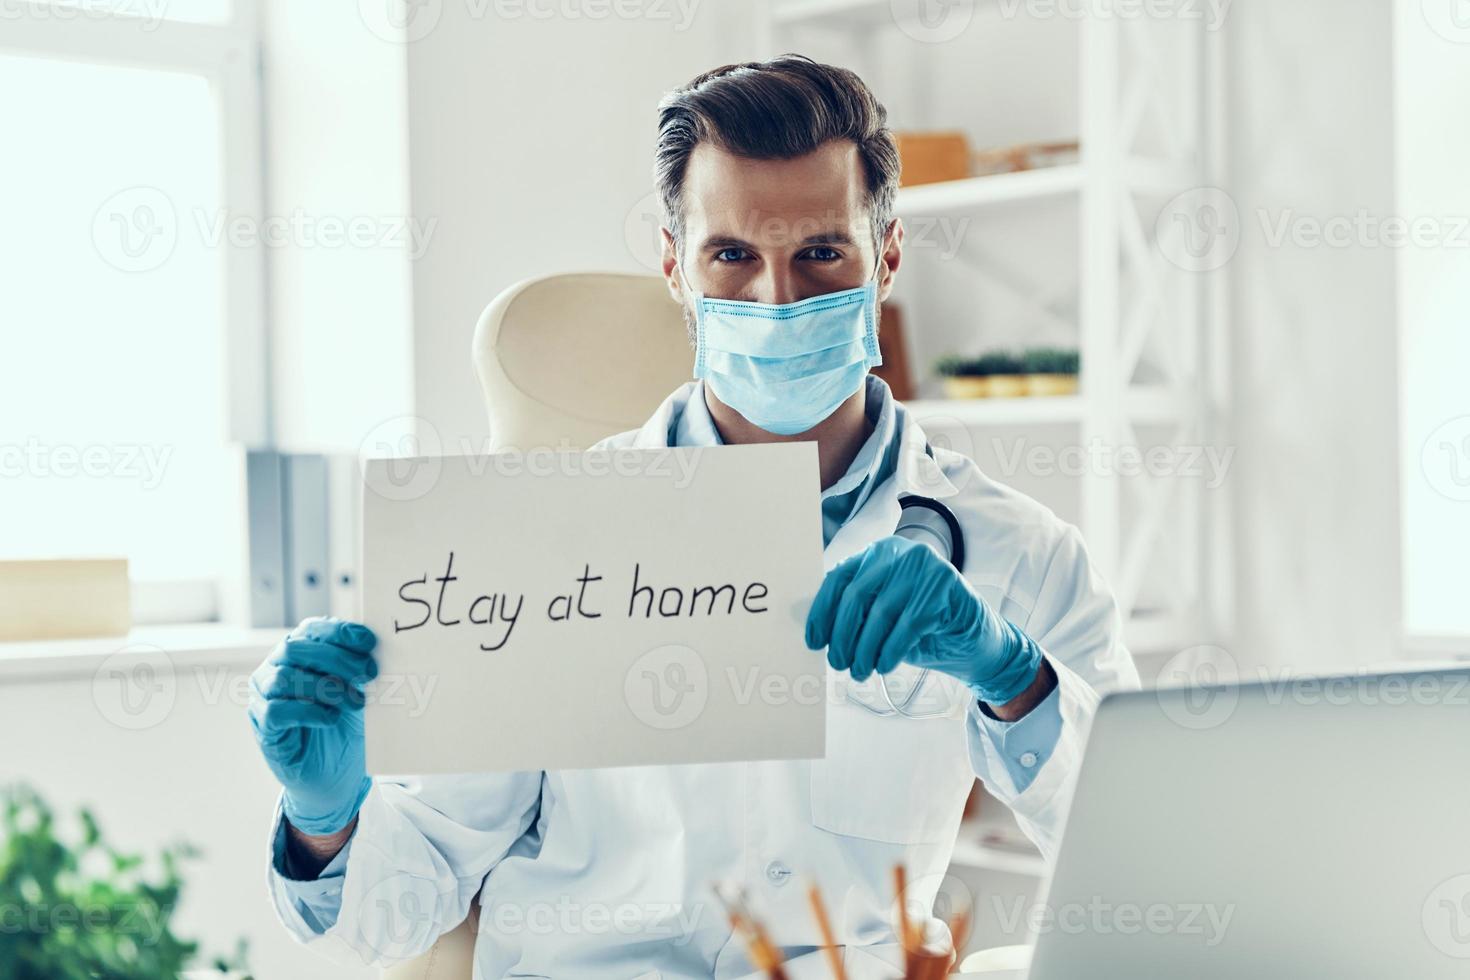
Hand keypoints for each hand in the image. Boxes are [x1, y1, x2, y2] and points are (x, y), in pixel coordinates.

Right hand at [248, 617, 377, 835]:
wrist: (335, 777)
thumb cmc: (346, 727)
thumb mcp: (360, 691)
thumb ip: (361, 668)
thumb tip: (381, 647)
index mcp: (301, 653)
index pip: (312, 629)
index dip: (340, 631)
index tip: (369, 642)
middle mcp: (276, 668)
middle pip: (295, 647)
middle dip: (337, 657)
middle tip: (369, 673)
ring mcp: (265, 696)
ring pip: (284, 677)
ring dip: (325, 687)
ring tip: (355, 702)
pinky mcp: (263, 726)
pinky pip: (277, 710)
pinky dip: (309, 711)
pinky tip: (330, 718)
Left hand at [804, 535, 1041, 705]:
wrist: (975, 640)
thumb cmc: (923, 627)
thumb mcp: (883, 615)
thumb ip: (857, 613)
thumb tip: (818, 633)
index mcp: (880, 553)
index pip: (839, 577)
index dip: (821, 612)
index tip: (814, 642)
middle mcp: (901, 553)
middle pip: (856, 594)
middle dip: (842, 635)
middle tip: (838, 663)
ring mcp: (926, 568)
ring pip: (881, 612)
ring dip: (865, 648)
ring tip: (860, 671)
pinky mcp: (945, 588)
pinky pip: (907, 625)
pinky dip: (890, 650)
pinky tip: (884, 666)